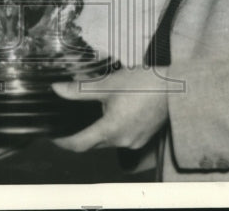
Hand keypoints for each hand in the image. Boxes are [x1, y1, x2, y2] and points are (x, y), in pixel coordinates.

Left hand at [51, 68, 168, 151]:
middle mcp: (122, 141)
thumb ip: (80, 89)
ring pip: (108, 141)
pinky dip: (113, 129)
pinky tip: (115, 113)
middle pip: (93, 144)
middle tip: (70, 121)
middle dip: (80, 134)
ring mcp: (134, 141)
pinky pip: (122, 138)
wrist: (175, 86)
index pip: (79, 144)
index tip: (53, 136)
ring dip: (99, 130)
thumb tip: (58, 89)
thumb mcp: (107, 83)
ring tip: (95, 111)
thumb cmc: (143, 83)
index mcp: (111, 130)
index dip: (63, 142)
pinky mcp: (143, 137)